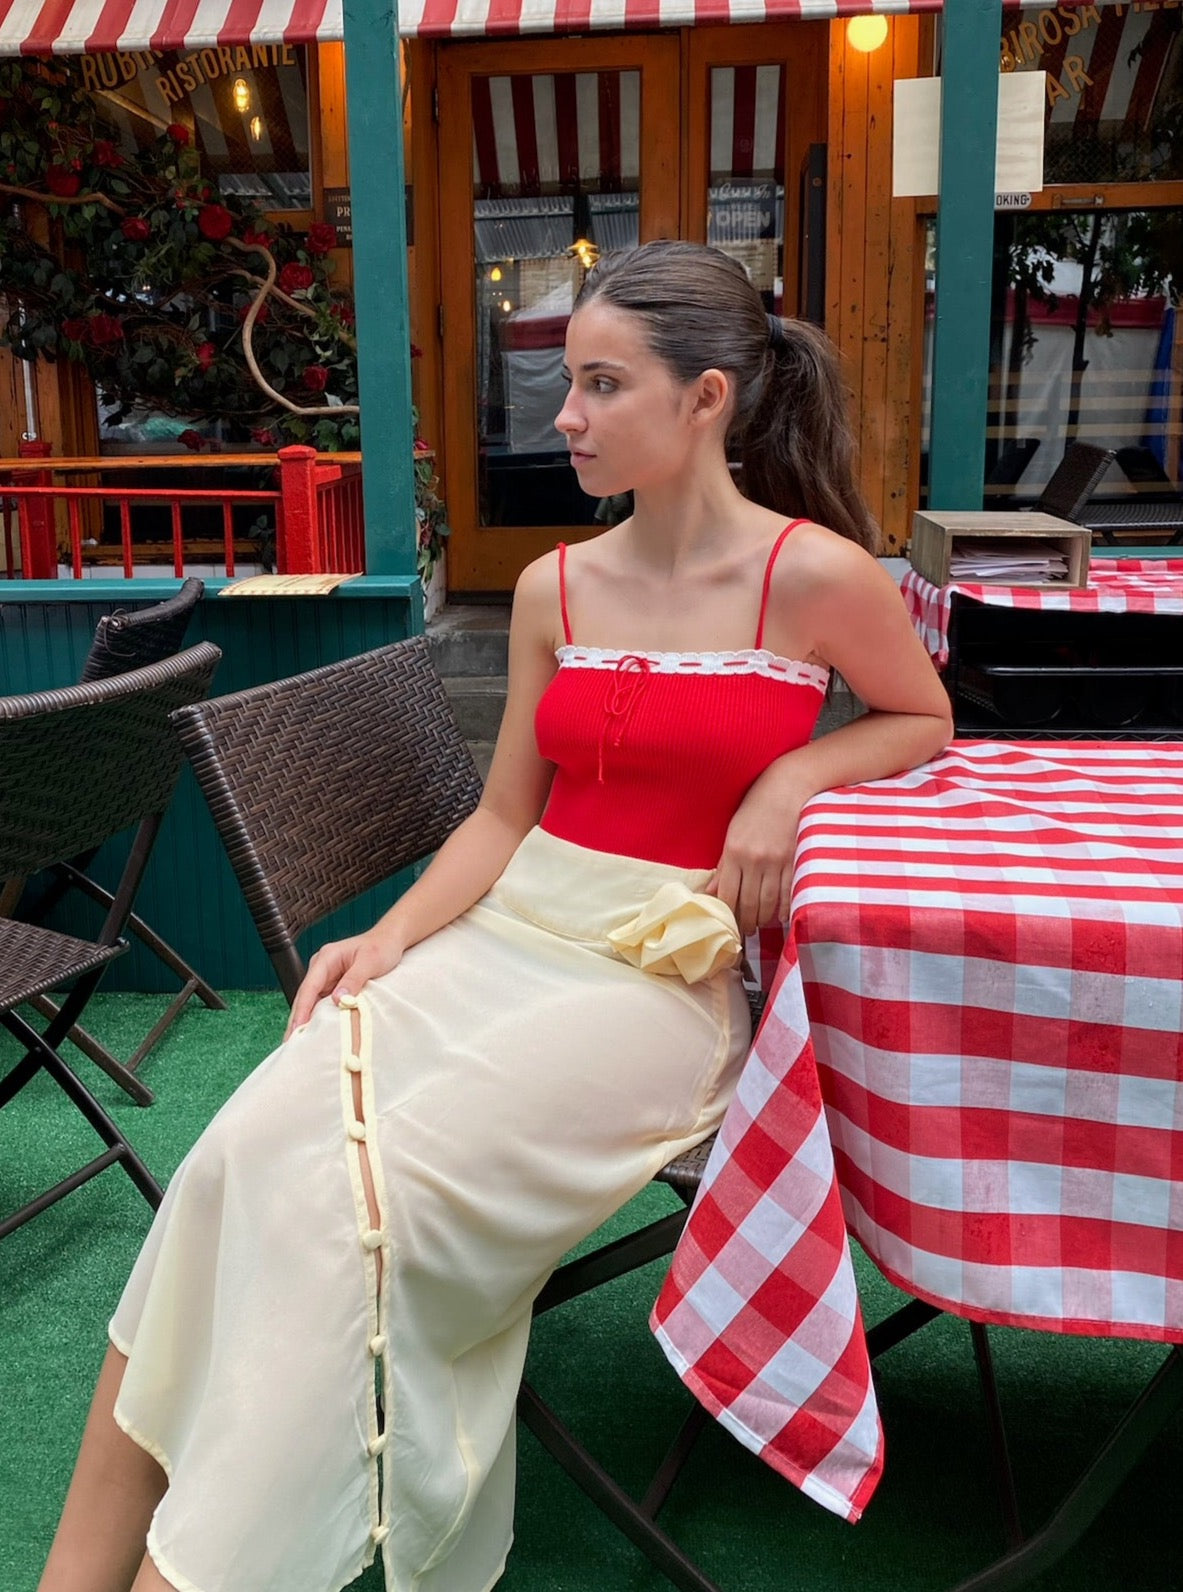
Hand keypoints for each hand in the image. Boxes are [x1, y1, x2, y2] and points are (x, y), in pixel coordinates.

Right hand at [284, 930, 404, 1039]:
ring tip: (299, 1043)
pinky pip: (322, 1003)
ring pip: (311, 1002)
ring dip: (306, 1020)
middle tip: (290, 1043)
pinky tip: (315, 1032)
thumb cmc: (381, 947)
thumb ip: (353, 980)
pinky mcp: (333, 985)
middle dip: (297, 1019)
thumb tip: (337, 1000)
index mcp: (326, 958)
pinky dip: (318, 1017)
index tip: (296, 1028)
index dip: (302, 1009)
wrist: (390, 940)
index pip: (309, 987)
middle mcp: (322, 968)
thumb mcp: (369, 962)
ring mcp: (326, 977)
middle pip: (305, 997)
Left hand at [704, 783, 803, 938]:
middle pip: (748, 902)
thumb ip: (724, 865)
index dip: (727, 914)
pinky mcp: (794, 860)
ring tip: (758, 926)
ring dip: (762, 919)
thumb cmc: (755, 808)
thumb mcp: (733, 832)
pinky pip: (788, 893)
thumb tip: (711, 891)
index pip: (727, 893)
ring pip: (768, 902)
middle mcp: (754, 860)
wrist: (787, 788)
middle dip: (745, 922)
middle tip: (743, 932)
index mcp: (734, 852)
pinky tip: (778, 917)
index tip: (726, 926)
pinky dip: (783, 909)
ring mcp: (776, 861)